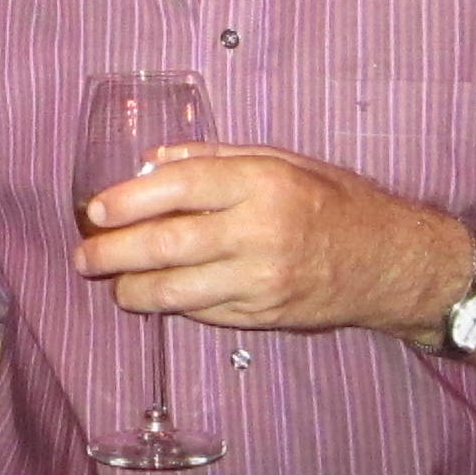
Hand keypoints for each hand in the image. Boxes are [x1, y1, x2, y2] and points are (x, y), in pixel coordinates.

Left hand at [74, 142, 464, 336]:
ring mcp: (260, 282)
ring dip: (131, 289)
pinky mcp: (263, 317)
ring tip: (111, 282)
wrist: (391, 261)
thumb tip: (153, 163)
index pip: (178, 188)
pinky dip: (171, 305)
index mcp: (262, 183)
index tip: (96, 210)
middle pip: (166, 245)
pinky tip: (155, 295)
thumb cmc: (337, 200)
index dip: (128, 200)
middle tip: (85, 255)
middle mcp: (259, 233)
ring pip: (175, 291)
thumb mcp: (283, 159)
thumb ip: (215, 157)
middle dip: (113, 253)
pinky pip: (201, 312)